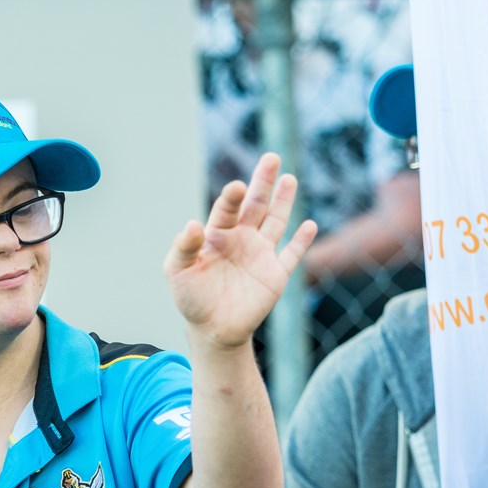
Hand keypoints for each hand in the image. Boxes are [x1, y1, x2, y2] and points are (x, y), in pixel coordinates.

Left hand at [163, 152, 316, 349]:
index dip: (232, 198)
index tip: (236, 187)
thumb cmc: (191, 298)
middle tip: (271, 158)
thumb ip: (183, 247)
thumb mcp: (178, 272)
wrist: (212, 329)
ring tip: (289, 179)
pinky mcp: (276, 274)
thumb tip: (192, 224)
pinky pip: (292, 254)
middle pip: (255, 205)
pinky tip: (309, 225)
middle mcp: (241, 239)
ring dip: (284, 202)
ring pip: (276, 222)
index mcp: (217, 234)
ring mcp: (261, 254)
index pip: (227, 209)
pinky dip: (302, 241)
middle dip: (263, 182)